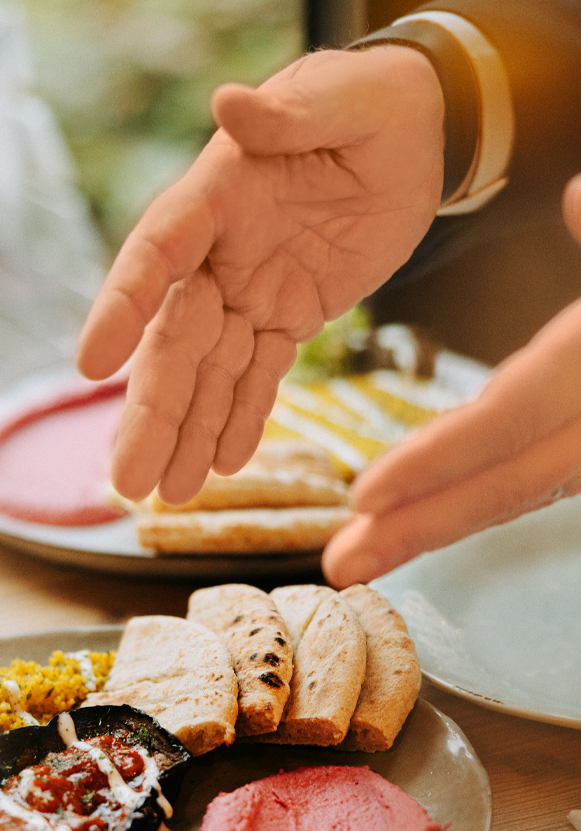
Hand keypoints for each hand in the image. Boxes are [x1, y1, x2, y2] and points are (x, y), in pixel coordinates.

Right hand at [76, 45, 443, 502]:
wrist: (415, 137)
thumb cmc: (374, 103)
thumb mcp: (347, 98)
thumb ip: (290, 112)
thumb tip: (228, 102)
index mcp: (218, 193)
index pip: (157, 253)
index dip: (123, 307)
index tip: (91, 365)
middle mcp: (219, 252)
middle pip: (173, 340)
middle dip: (151, 411)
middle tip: (126, 480)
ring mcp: (250, 291)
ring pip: (210, 373)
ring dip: (187, 434)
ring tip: (168, 496)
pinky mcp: (288, 317)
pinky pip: (260, 378)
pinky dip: (241, 420)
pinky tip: (221, 467)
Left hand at [322, 173, 580, 587]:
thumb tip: (576, 199)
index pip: (510, 421)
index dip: (437, 461)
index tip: (362, 495)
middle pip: (506, 485)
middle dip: (418, 528)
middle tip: (339, 565)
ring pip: (516, 490)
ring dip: (436, 521)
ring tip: (362, 549)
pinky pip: (528, 477)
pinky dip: (470, 496)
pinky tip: (415, 512)